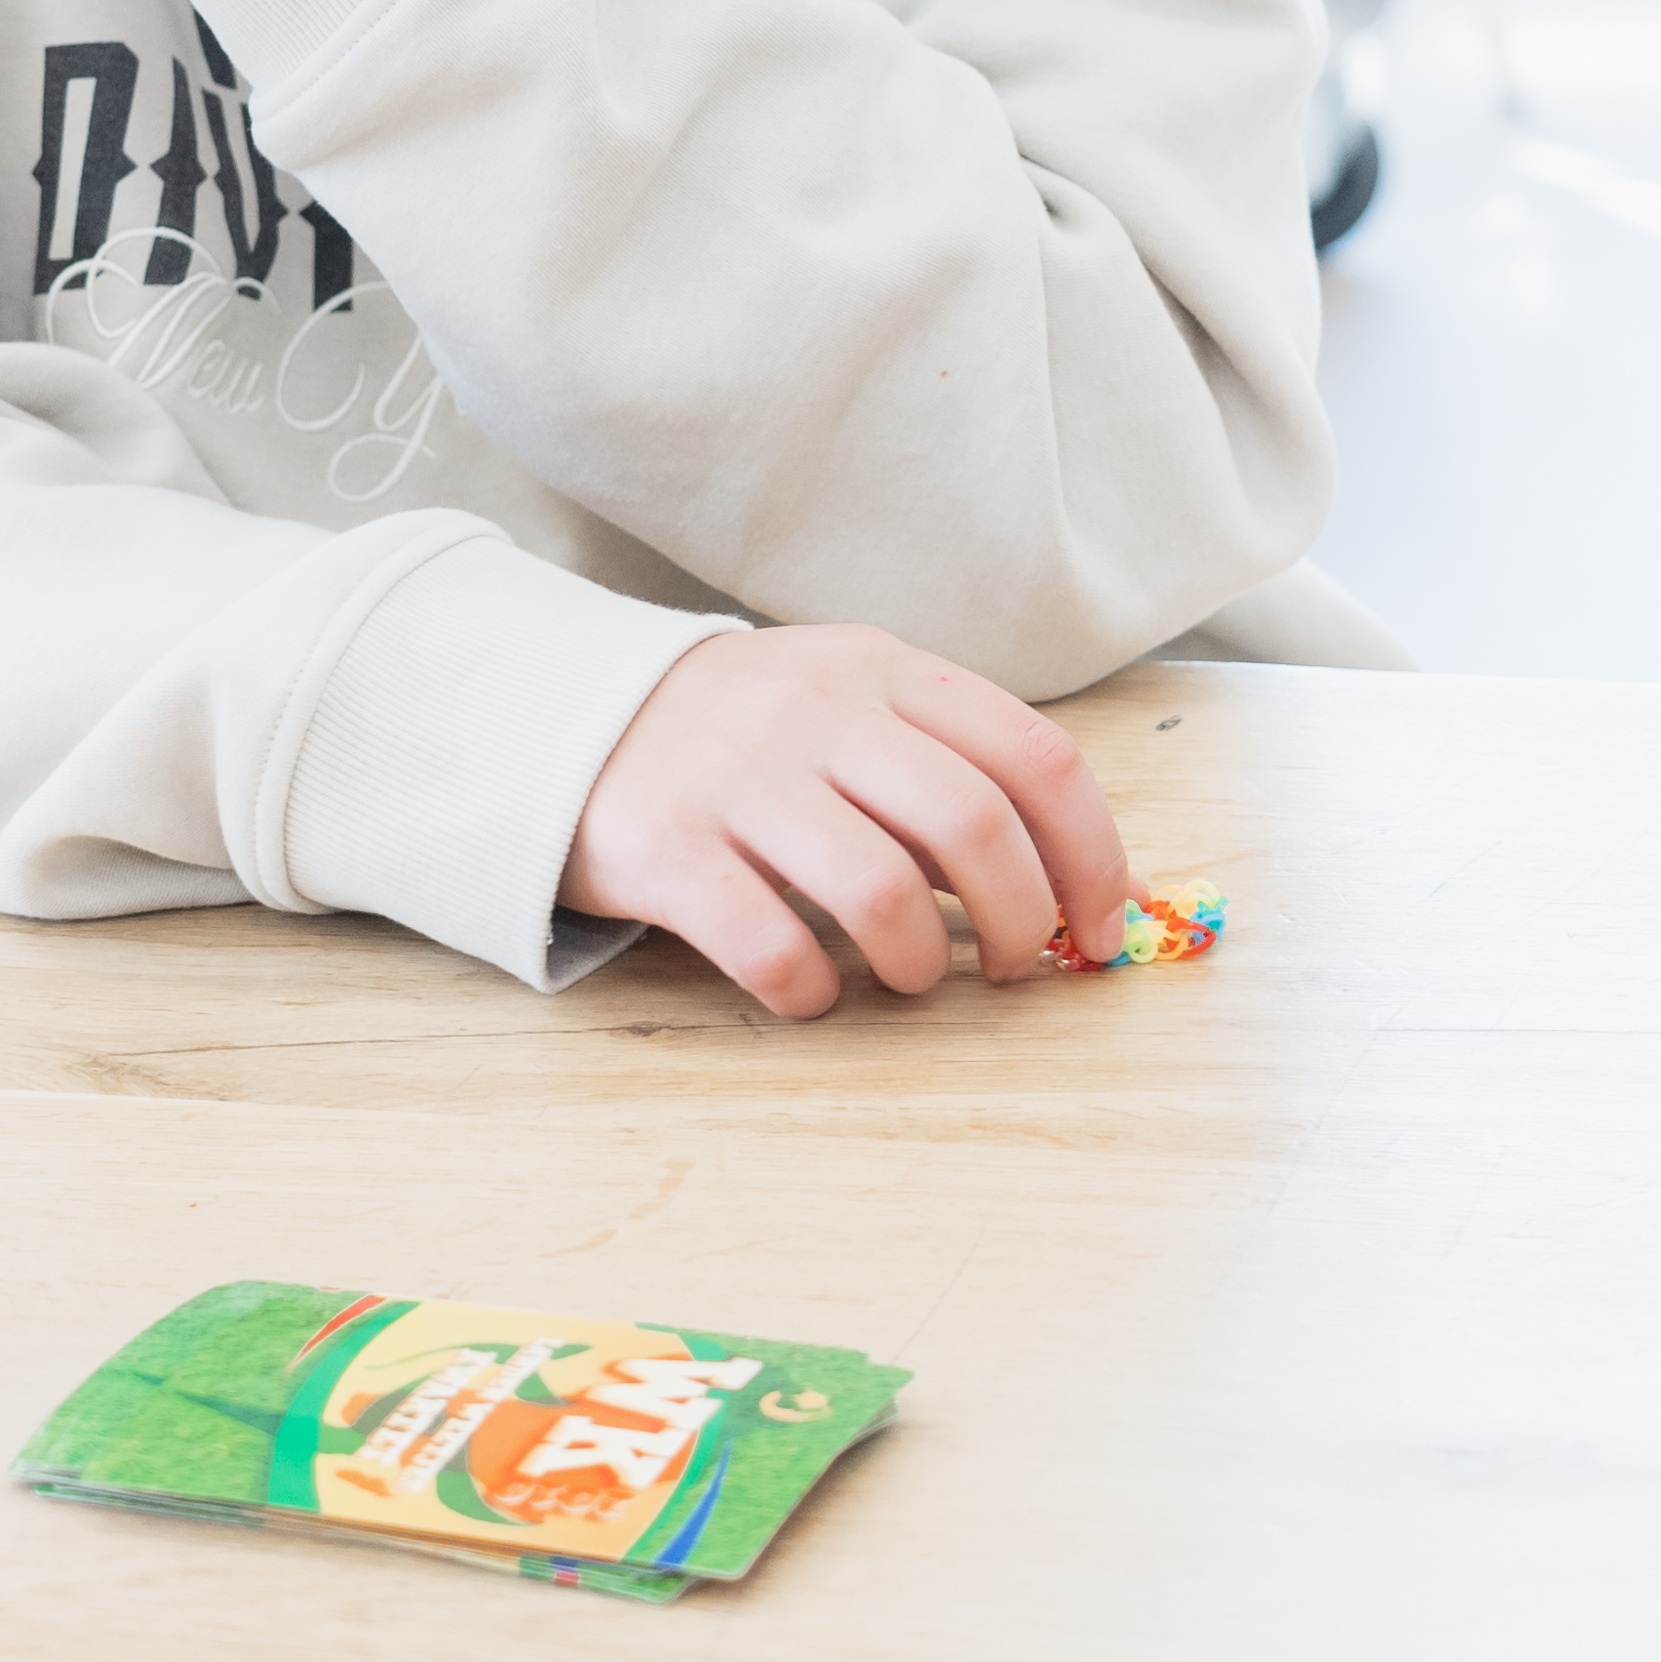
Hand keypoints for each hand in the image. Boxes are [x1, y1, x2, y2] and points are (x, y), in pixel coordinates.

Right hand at [563, 626, 1134, 1017]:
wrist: (562, 714)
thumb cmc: (745, 735)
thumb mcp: (847, 703)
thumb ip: (944, 764)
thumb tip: (1069, 883)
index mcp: (883, 669)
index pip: (1034, 757)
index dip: (1091, 856)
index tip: (1099, 928)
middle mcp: (816, 710)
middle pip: (973, 825)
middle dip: (1021, 921)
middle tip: (1014, 967)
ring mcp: (736, 776)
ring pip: (882, 892)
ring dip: (920, 964)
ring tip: (908, 977)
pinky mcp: (663, 848)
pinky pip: (771, 945)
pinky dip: (814, 992)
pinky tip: (812, 991)